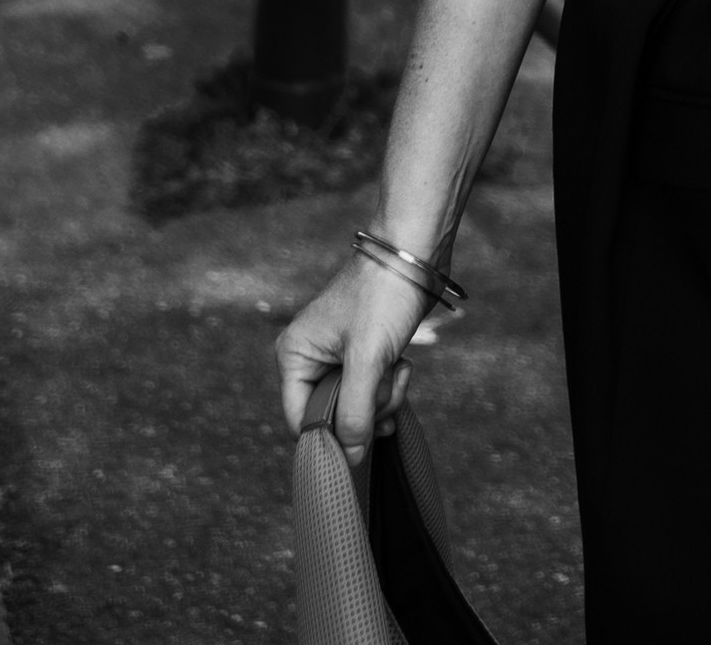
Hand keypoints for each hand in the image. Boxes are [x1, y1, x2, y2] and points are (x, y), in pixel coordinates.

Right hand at [275, 254, 426, 464]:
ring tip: (399, 369)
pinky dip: (391, 384)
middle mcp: (310, 358)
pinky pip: (373, 391)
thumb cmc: (384, 296)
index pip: (301, 422)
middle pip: (333, 417)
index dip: (331, 436)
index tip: (363, 440)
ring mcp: (338, 357)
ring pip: (357, 407)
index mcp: (294, 357)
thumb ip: (355, 412)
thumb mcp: (367, 359)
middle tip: (387, 386)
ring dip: (384, 397)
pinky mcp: (364, 354)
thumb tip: (350, 459)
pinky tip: (404, 363)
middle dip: (367, 409)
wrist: (416, 251)